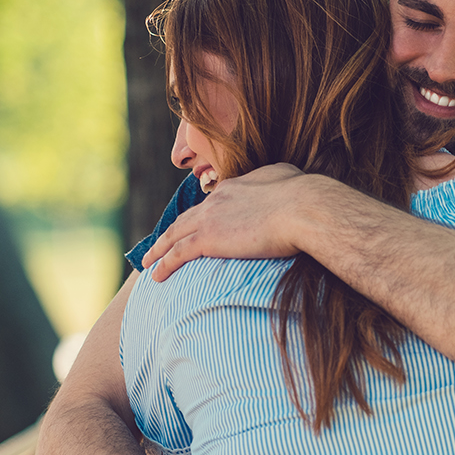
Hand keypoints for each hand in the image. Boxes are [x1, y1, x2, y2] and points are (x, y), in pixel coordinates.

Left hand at [142, 164, 307, 279]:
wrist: (303, 208)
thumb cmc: (305, 196)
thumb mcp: (288, 178)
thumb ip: (277, 181)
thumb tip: (282, 181)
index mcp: (235, 186)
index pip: (212, 204)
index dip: (200, 216)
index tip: (195, 227)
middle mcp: (217, 199)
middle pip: (186, 219)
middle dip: (170, 232)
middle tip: (158, 245)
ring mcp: (210, 218)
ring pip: (174, 235)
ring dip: (159, 249)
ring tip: (149, 262)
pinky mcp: (209, 239)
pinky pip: (178, 253)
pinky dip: (164, 264)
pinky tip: (156, 275)